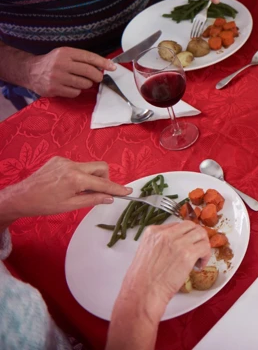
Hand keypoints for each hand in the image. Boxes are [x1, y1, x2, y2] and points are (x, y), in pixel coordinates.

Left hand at [0, 157, 130, 226]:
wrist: (21, 197)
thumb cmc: (45, 205)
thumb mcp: (70, 206)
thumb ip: (93, 199)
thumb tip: (110, 198)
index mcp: (76, 179)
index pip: (103, 183)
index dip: (116, 188)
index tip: (128, 191)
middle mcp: (72, 165)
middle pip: (101, 167)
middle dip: (104, 179)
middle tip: (97, 191)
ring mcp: (65, 160)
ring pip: (89, 166)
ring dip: (90, 177)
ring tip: (78, 190)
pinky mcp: (59, 159)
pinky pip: (77, 165)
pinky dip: (78, 174)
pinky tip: (67, 183)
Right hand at [24, 47, 114, 97]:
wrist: (31, 71)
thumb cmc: (53, 62)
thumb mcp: (66, 54)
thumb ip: (83, 59)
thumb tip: (105, 65)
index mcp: (65, 53)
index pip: (89, 57)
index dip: (103, 63)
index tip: (113, 67)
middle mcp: (61, 64)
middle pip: (89, 72)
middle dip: (98, 76)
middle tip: (97, 77)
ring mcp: (57, 77)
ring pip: (84, 84)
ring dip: (86, 84)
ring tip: (79, 81)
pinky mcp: (54, 89)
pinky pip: (75, 92)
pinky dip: (76, 91)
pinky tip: (70, 86)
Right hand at [115, 222, 210, 317]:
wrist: (143, 293)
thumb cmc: (141, 280)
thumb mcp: (145, 253)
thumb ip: (159, 244)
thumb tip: (175, 247)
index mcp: (153, 232)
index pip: (176, 225)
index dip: (184, 236)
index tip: (186, 245)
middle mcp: (166, 234)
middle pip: (190, 226)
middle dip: (196, 236)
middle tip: (197, 248)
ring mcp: (178, 242)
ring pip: (200, 234)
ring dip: (203, 245)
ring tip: (199, 258)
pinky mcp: (188, 253)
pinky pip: (205, 247)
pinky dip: (206, 256)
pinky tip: (199, 266)